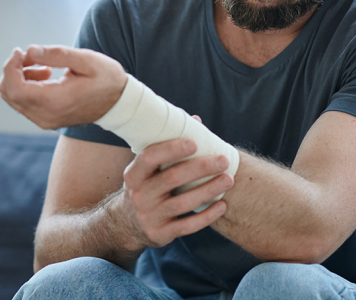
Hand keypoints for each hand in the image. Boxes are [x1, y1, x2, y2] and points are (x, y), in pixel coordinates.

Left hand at [0, 44, 126, 128]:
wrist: (119, 103)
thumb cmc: (106, 78)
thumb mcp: (86, 60)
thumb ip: (57, 55)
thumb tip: (29, 51)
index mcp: (55, 101)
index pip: (15, 88)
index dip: (10, 67)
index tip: (20, 51)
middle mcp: (46, 116)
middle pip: (8, 93)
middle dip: (13, 70)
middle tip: (32, 56)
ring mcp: (45, 120)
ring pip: (13, 99)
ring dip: (19, 78)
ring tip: (44, 67)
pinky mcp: (45, 120)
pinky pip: (23, 103)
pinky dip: (26, 87)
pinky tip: (45, 76)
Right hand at [109, 138, 233, 249]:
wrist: (127, 224)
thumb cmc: (147, 185)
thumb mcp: (148, 168)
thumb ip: (170, 145)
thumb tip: (195, 121)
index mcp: (134, 174)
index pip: (150, 157)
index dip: (172, 149)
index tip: (195, 143)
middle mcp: (139, 195)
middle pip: (172, 178)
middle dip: (201, 167)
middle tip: (224, 160)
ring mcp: (149, 216)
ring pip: (183, 203)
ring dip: (209, 190)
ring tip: (229, 180)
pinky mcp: (160, 234)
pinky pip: (187, 226)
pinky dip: (206, 216)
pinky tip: (222, 206)